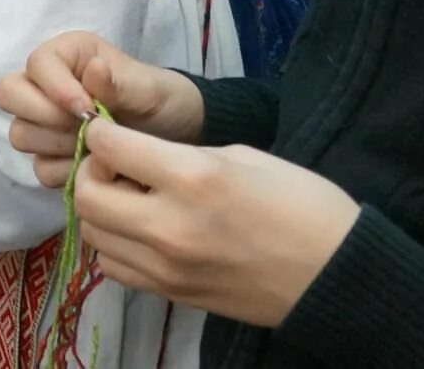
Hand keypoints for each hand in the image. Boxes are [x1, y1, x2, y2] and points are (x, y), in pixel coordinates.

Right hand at [0, 31, 204, 187]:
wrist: (177, 136)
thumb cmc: (159, 99)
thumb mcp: (147, 88)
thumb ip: (117, 82)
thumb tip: (94, 70)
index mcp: (66, 56)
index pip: (35, 63)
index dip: (55, 88)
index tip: (88, 108)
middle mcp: (46, 85)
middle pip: (9, 95)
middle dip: (45, 116)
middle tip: (81, 128)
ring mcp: (43, 122)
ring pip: (20, 134)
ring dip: (56, 145)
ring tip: (92, 147)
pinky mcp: (50, 156)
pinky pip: (40, 168)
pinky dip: (65, 172)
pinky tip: (91, 166)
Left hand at [73, 120, 359, 327]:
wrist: (337, 276)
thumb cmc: (302, 203)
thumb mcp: (243, 156)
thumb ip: (180, 155)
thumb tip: (136, 156)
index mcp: (193, 178)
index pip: (107, 147)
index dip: (101, 131)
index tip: (111, 129)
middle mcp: (169, 225)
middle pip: (86, 195)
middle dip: (92, 170)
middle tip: (118, 164)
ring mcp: (166, 267)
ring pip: (92, 233)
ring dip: (101, 209)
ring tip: (132, 199)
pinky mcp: (171, 294)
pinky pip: (114, 266)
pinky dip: (116, 245)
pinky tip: (143, 231)